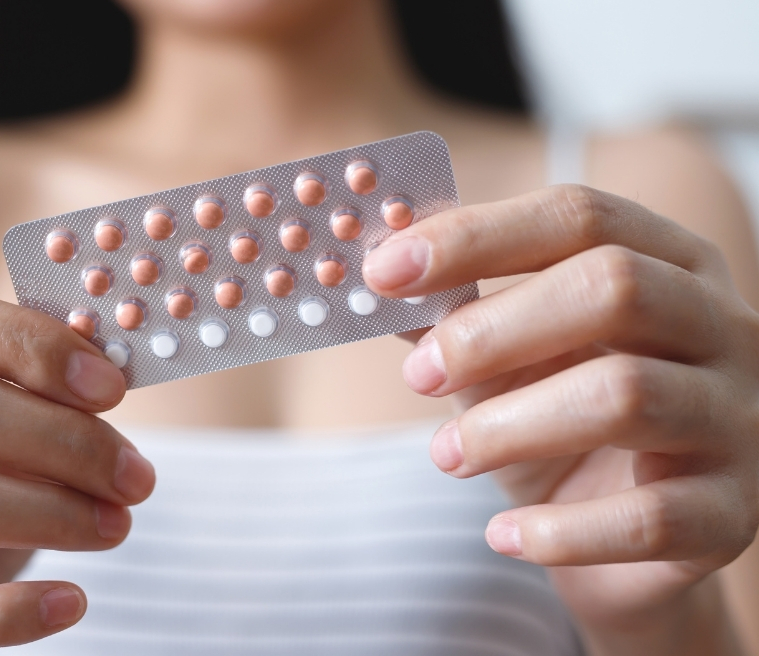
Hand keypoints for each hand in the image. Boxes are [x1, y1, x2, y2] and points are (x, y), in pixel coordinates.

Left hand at [363, 185, 758, 642]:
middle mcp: (722, 326)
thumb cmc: (558, 430)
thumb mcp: (502, 363)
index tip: (383, 271)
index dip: (474, 236)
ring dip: (510, 427)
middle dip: (493, 330)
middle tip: (419, 376)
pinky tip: (503, 534)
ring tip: (447, 455)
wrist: (626, 551)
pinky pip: (650, 518)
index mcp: (667, 263)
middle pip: (614, 287)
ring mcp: (740, 417)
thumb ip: (449, 318)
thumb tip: (372, 281)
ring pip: (626, 395)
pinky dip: (561, 530)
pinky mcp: (734, 513)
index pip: (577, 216)